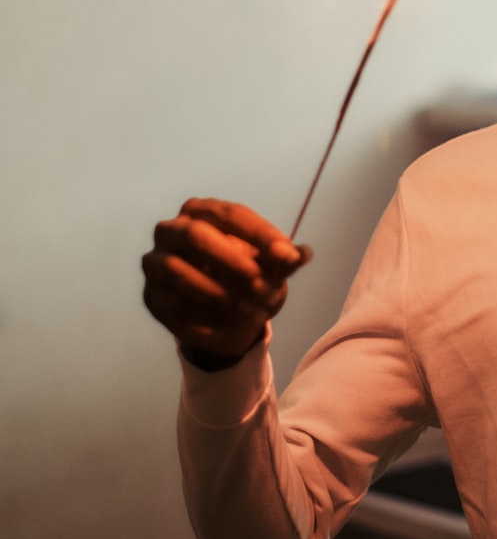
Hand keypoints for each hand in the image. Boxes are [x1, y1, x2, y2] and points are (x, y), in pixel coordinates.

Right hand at [142, 198, 311, 368]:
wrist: (228, 317)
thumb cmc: (250, 278)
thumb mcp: (271, 269)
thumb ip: (283, 260)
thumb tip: (303, 253)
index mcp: (204, 211)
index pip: (231, 215)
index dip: (261, 234)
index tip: (290, 256)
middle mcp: (172, 230)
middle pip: (195, 236)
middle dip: (232, 261)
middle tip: (263, 285)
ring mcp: (155, 263)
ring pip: (176, 270)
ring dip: (217, 293)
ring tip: (251, 312)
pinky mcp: (151, 297)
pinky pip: (172, 306)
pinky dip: (205, 320)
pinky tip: (232, 328)